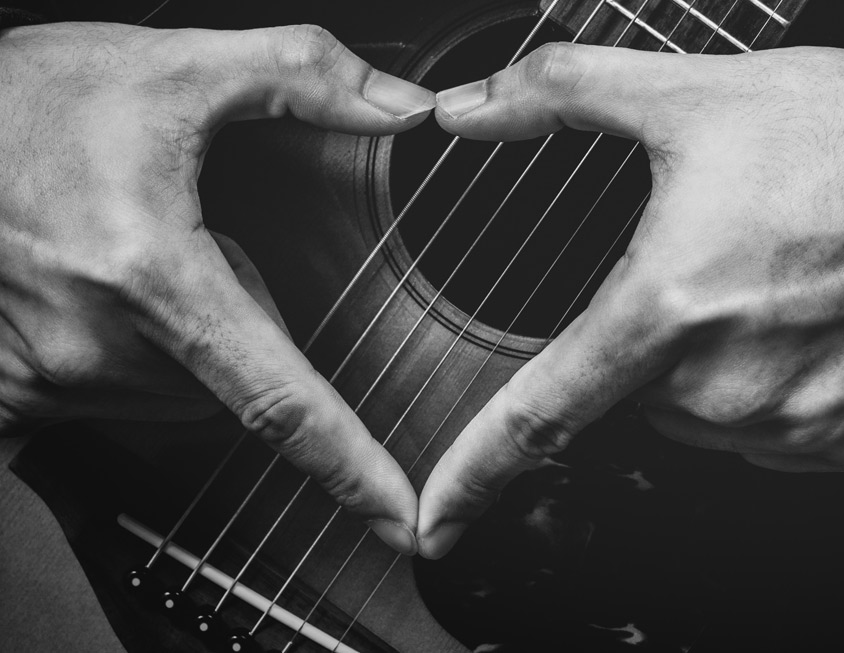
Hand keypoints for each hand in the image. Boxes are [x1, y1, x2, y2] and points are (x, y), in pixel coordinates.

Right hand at [0, 22, 435, 552]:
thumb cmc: (31, 96)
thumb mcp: (180, 65)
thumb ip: (306, 75)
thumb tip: (408, 106)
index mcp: (153, 275)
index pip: (281, 400)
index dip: (351, 467)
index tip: (401, 520)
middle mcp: (94, 342)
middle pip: (235, 372)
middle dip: (237, 310)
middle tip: (177, 232)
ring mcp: (46, 374)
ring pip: (178, 385)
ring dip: (181, 333)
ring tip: (125, 254)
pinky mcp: (11, 388)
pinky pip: (108, 398)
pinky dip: (124, 356)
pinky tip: (90, 297)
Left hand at [416, 44, 843, 557]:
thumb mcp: (696, 94)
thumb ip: (562, 97)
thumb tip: (470, 108)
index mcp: (669, 308)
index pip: (541, 417)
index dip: (475, 476)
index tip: (435, 521)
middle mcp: (729, 387)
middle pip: (638, 392)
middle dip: (655, 335)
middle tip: (721, 261)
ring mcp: (798, 427)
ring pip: (708, 415)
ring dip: (719, 365)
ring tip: (782, 282)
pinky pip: (781, 431)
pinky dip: (784, 386)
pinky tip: (823, 321)